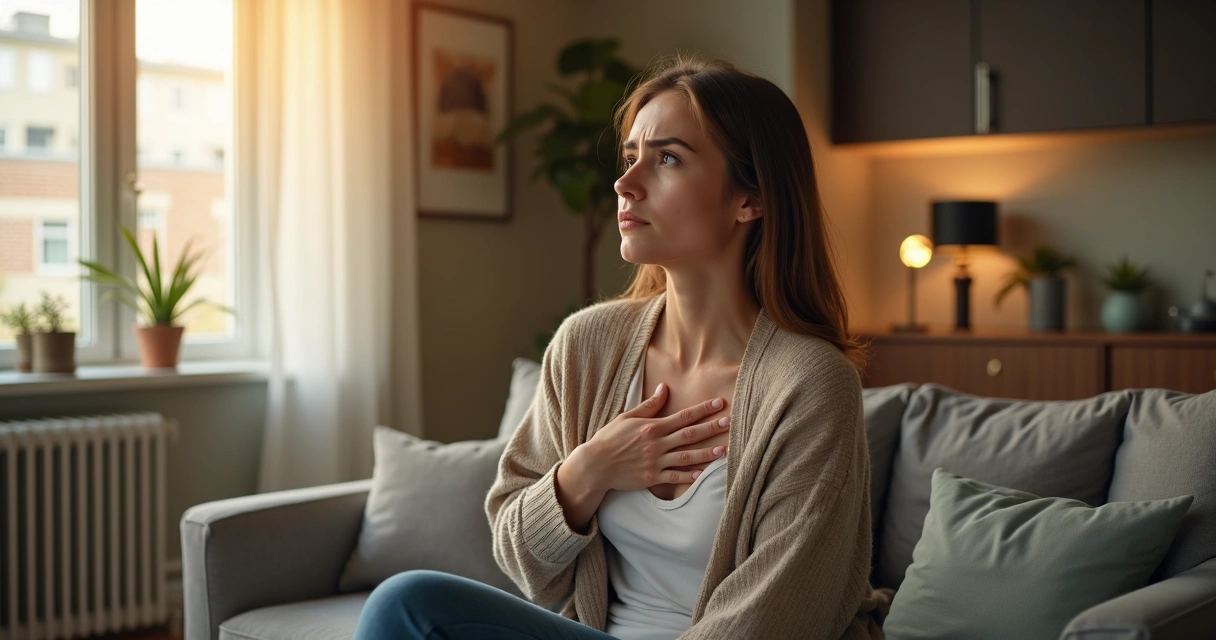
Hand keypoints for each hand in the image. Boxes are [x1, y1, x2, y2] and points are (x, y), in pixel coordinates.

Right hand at [577, 382, 730, 492]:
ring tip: (724, 450)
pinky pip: (674, 477)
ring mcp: (655, 461)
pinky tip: (703, 475)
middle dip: (711, 427)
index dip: (703, 409)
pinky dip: (688, 476)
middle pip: (690, 434)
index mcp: (652, 426)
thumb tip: (664, 388)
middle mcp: (657, 443)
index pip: (683, 415)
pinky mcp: (651, 477)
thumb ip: (649, 405)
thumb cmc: (609, 438)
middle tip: (730, 422)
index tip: (720, 402)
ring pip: (686, 456)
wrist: (594, 464)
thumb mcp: (627, 417)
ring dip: (706, 453)